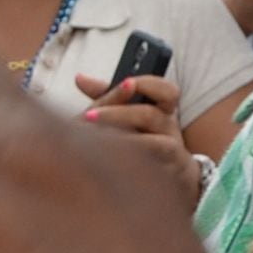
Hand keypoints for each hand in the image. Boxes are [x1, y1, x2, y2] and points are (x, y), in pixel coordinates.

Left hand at [79, 69, 201, 200]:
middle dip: (117, 113)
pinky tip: (110, 160)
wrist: (173, 174)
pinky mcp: (168, 171)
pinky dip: (131, 162)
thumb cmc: (146, 137)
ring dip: (123, 140)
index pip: (167, 90)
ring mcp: (172, 149)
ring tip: (96, 141)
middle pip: (148, 114)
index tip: (127, 82)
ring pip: (152, 142)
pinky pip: (150, 166)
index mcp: (162, 108)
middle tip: (87, 115)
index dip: (148, 84)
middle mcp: (170, 126)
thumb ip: (109, 97)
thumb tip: (79, 78)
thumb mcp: (131, 114)